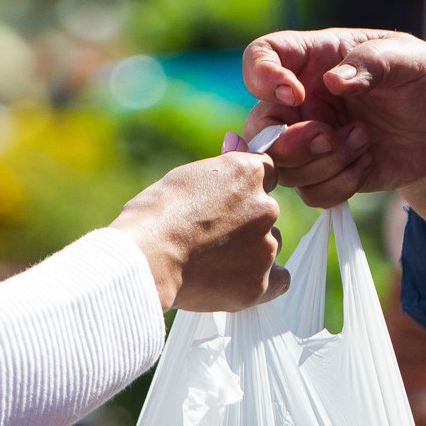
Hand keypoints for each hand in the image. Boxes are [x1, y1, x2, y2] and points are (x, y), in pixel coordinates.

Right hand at [112, 153, 287, 311]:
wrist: (147, 259)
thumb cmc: (155, 216)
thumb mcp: (185, 177)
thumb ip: (219, 166)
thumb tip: (237, 141)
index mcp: (248, 173)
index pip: (265, 174)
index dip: (244, 189)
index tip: (226, 202)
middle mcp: (266, 207)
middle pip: (266, 214)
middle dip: (246, 223)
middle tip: (210, 237)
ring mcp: (266, 247)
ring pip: (270, 247)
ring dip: (252, 252)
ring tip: (212, 261)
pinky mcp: (262, 283)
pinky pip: (279, 281)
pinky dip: (264, 281)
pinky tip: (237, 280)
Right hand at [242, 28, 425, 247]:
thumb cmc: (424, 80)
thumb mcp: (408, 59)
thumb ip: (372, 63)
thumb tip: (335, 81)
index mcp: (312, 60)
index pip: (260, 57)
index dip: (263, 77)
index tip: (293, 93)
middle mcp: (300, 102)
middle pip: (258, 127)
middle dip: (289, 142)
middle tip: (329, 137)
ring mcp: (309, 142)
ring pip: (284, 168)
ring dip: (325, 163)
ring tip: (364, 141)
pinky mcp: (326, 175)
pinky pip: (311, 194)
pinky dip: (339, 185)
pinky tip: (366, 164)